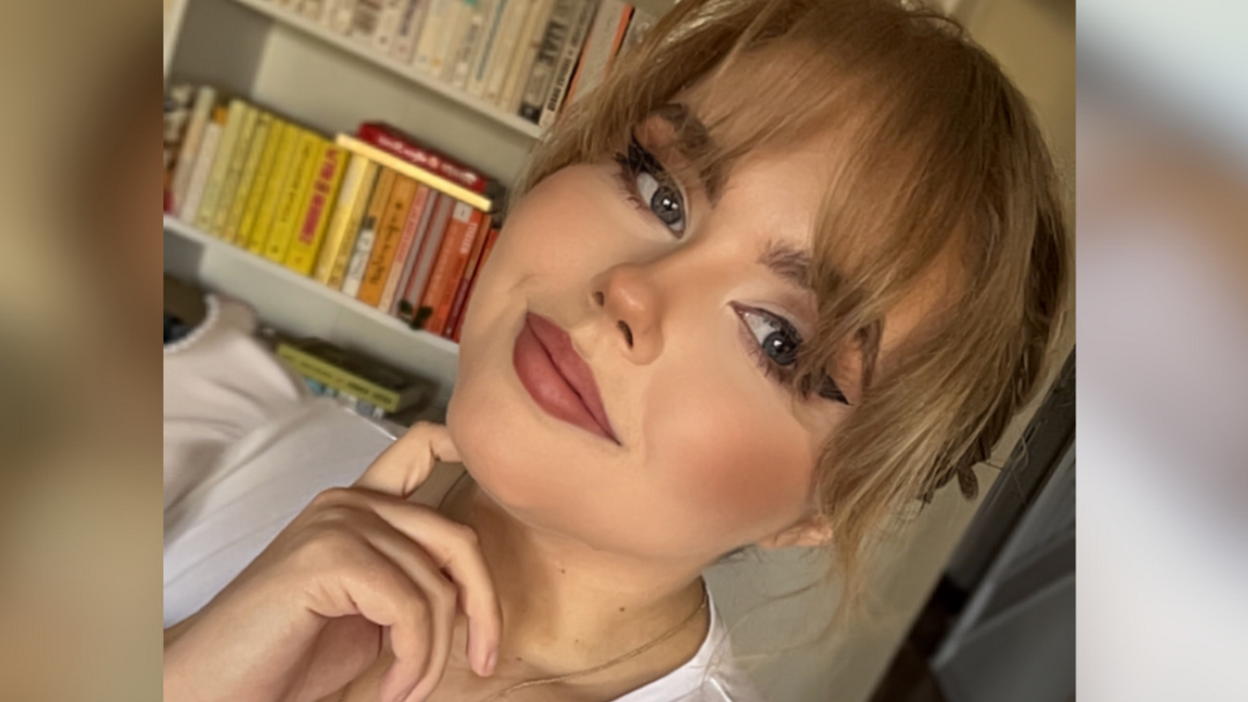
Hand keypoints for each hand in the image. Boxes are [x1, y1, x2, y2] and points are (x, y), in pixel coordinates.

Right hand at [163, 422, 500, 701]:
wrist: (212, 682)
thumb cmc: (286, 653)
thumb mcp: (369, 610)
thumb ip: (414, 581)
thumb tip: (474, 594)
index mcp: (359, 504)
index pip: (425, 447)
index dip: (467, 449)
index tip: (503, 481)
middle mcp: (350, 502)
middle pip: (458, 537)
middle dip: (483, 607)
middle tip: (482, 657)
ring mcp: (338, 524)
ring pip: (437, 586)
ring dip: (432, 655)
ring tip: (407, 690)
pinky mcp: (329, 558)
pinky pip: (411, 609)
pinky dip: (414, 660)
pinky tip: (393, 688)